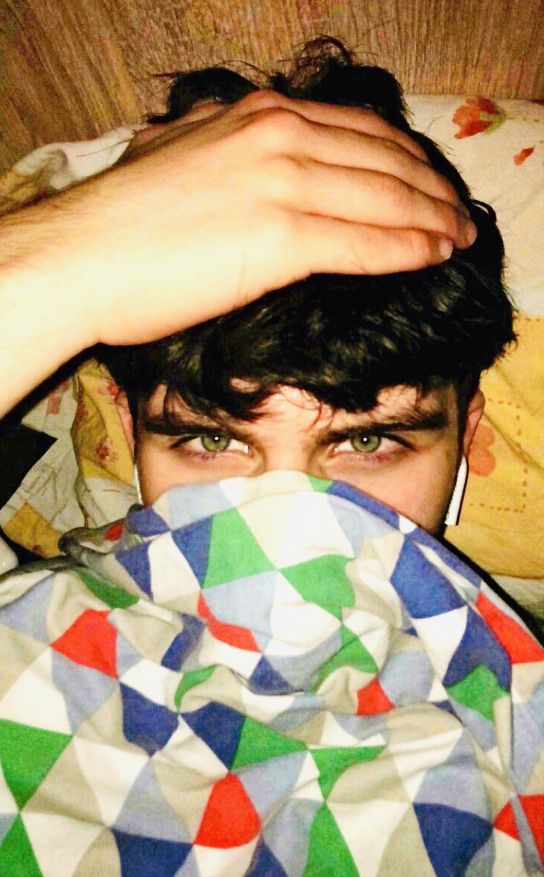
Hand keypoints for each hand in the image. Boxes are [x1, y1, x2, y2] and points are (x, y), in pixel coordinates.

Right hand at [0, 91, 475, 413]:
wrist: (80, 256)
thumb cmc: (120, 219)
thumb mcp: (180, 157)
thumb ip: (225, 151)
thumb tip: (242, 157)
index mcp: (257, 115)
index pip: (358, 130)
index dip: (405, 158)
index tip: (428, 182)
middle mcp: (279, 135)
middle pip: (384, 159)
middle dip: (432, 189)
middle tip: (459, 214)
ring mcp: (283, 183)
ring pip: (385, 199)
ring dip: (433, 220)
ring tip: (458, 238)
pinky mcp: (281, 237)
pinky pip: (366, 243)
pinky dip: (408, 249)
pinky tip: (433, 256)